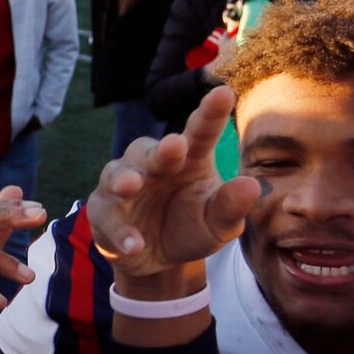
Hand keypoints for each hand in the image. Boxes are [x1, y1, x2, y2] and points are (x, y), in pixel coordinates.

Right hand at [83, 83, 257, 287]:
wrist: (160, 261)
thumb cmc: (192, 229)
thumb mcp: (219, 225)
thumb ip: (231, 207)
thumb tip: (250, 186)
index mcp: (189, 159)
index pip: (200, 132)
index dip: (210, 113)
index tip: (223, 93)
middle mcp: (154, 165)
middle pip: (152, 149)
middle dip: (160, 148)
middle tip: (174, 145)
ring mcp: (123, 185)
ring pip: (117, 173)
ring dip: (123, 179)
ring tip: (131, 186)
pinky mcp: (103, 210)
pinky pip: (106, 215)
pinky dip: (119, 230)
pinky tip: (135, 244)